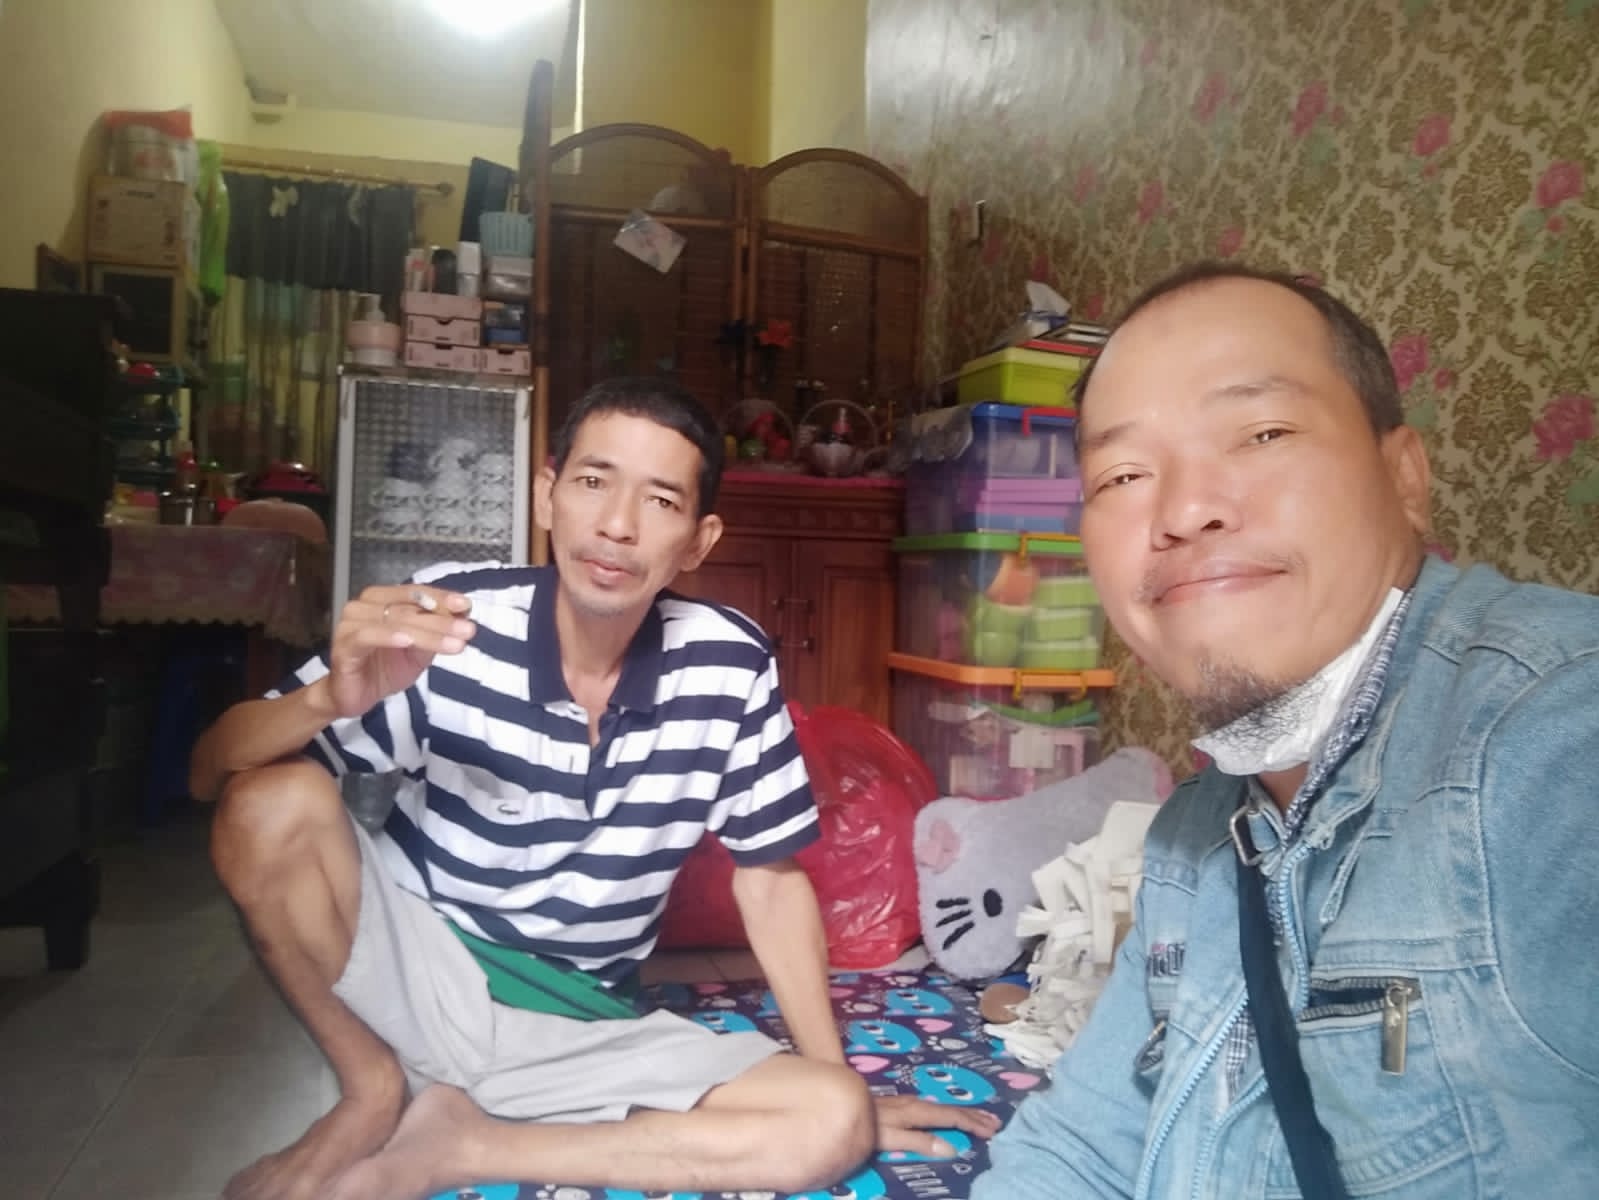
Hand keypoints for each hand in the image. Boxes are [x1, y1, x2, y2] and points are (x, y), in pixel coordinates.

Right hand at [323, 584, 474, 718]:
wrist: (355, 697)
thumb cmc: (384, 669)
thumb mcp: (419, 651)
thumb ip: (436, 631)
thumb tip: (464, 613)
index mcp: (382, 600)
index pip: (415, 592)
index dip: (441, 597)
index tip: (466, 606)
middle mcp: (365, 606)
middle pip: (408, 607)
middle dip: (442, 619)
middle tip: (468, 630)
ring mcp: (351, 624)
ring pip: (394, 621)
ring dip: (426, 632)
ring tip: (453, 643)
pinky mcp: (343, 645)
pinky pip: (367, 636)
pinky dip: (389, 636)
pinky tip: (407, 641)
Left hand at [872, 1094, 1003, 1157]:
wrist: (843, 1107)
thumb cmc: (866, 1126)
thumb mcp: (890, 1137)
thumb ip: (918, 1142)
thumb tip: (951, 1148)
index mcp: (917, 1111)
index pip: (952, 1117)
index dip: (973, 1123)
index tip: (993, 1130)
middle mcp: (917, 1104)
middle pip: (951, 1110)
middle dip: (975, 1116)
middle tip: (997, 1122)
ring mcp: (910, 1103)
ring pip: (944, 1108)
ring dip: (965, 1113)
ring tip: (982, 1118)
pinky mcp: (903, 1105)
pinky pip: (935, 1109)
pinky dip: (950, 1112)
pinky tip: (950, 1115)